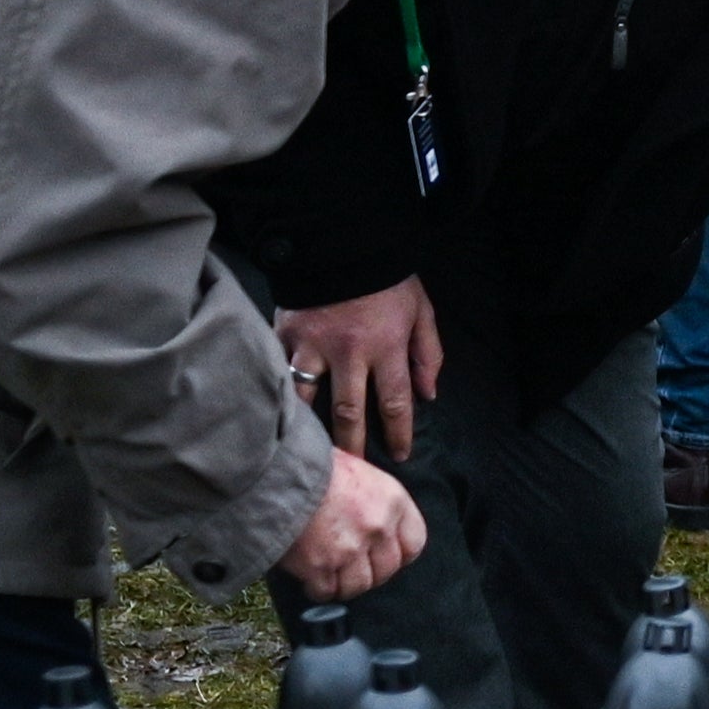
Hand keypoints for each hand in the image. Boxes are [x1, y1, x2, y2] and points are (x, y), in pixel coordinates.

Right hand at [279, 450, 427, 597]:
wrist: (279, 470)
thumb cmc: (316, 465)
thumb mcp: (361, 472)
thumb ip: (375, 501)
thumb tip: (376, 524)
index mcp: (393, 501)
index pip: (414, 543)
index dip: (399, 555)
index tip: (384, 557)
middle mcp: (378, 528)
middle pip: (386, 570)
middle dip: (369, 573)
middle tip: (351, 569)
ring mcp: (351, 549)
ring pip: (358, 586)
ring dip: (344, 585)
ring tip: (330, 576)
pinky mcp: (320, 566)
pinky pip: (326, 592)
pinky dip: (318, 590)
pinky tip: (311, 580)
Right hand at [282, 278, 444, 465]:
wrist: (343, 240)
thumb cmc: (387, 278)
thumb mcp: (421, 310)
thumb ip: (428, 353)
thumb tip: (429, 395)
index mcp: (386, 345)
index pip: (395, 402)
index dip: (399, 434)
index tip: (401, 455)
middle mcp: (349, 351)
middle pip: (349, 412)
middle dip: (353, 445)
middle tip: (354, 469)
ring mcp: (312, 344)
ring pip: (307, 397)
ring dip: (311, 427)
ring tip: (313, 452)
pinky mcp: (285, 334)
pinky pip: (279, 371)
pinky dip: (279, 394)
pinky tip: (278, 416)